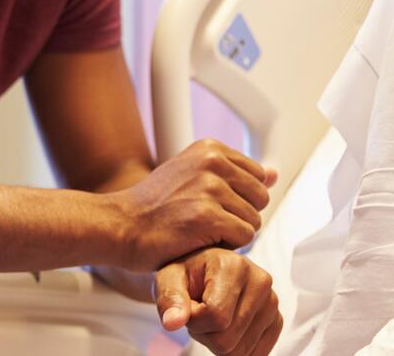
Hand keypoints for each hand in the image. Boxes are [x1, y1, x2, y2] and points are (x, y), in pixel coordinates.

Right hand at [110, 139, 276, 270]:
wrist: (120, 226)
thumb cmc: (153, 206)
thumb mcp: (193, 176)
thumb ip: (235, 173)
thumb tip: (273, 173)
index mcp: (210, 149)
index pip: (258, 177)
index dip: (238, 198)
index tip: (209, 204)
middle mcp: (212, 162)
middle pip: (260, 198)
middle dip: (239, 215)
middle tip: (205, 221)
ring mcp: (210, 188)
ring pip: (253, 220)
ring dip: (232, 233)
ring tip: (200, 230)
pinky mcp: (208, 216)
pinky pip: (244, 237)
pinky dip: (226, 246)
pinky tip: (199, 240)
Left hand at [156, 248, 282, 355]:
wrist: (204, 272)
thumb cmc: (187, 275)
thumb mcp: (169, 279)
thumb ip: (170, 300)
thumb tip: (173, 322)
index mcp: (234, 266)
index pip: (215, 316)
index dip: (194, 322)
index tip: (188, 307)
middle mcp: (260, 281)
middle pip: (227, 339)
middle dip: (205, 334)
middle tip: (201, 313)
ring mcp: (272, 303)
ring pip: (239, 351)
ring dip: (219, 341)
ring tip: (214, 317)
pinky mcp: (276, 321)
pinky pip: (255, 354)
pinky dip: (236, 348)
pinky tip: (228, 327)